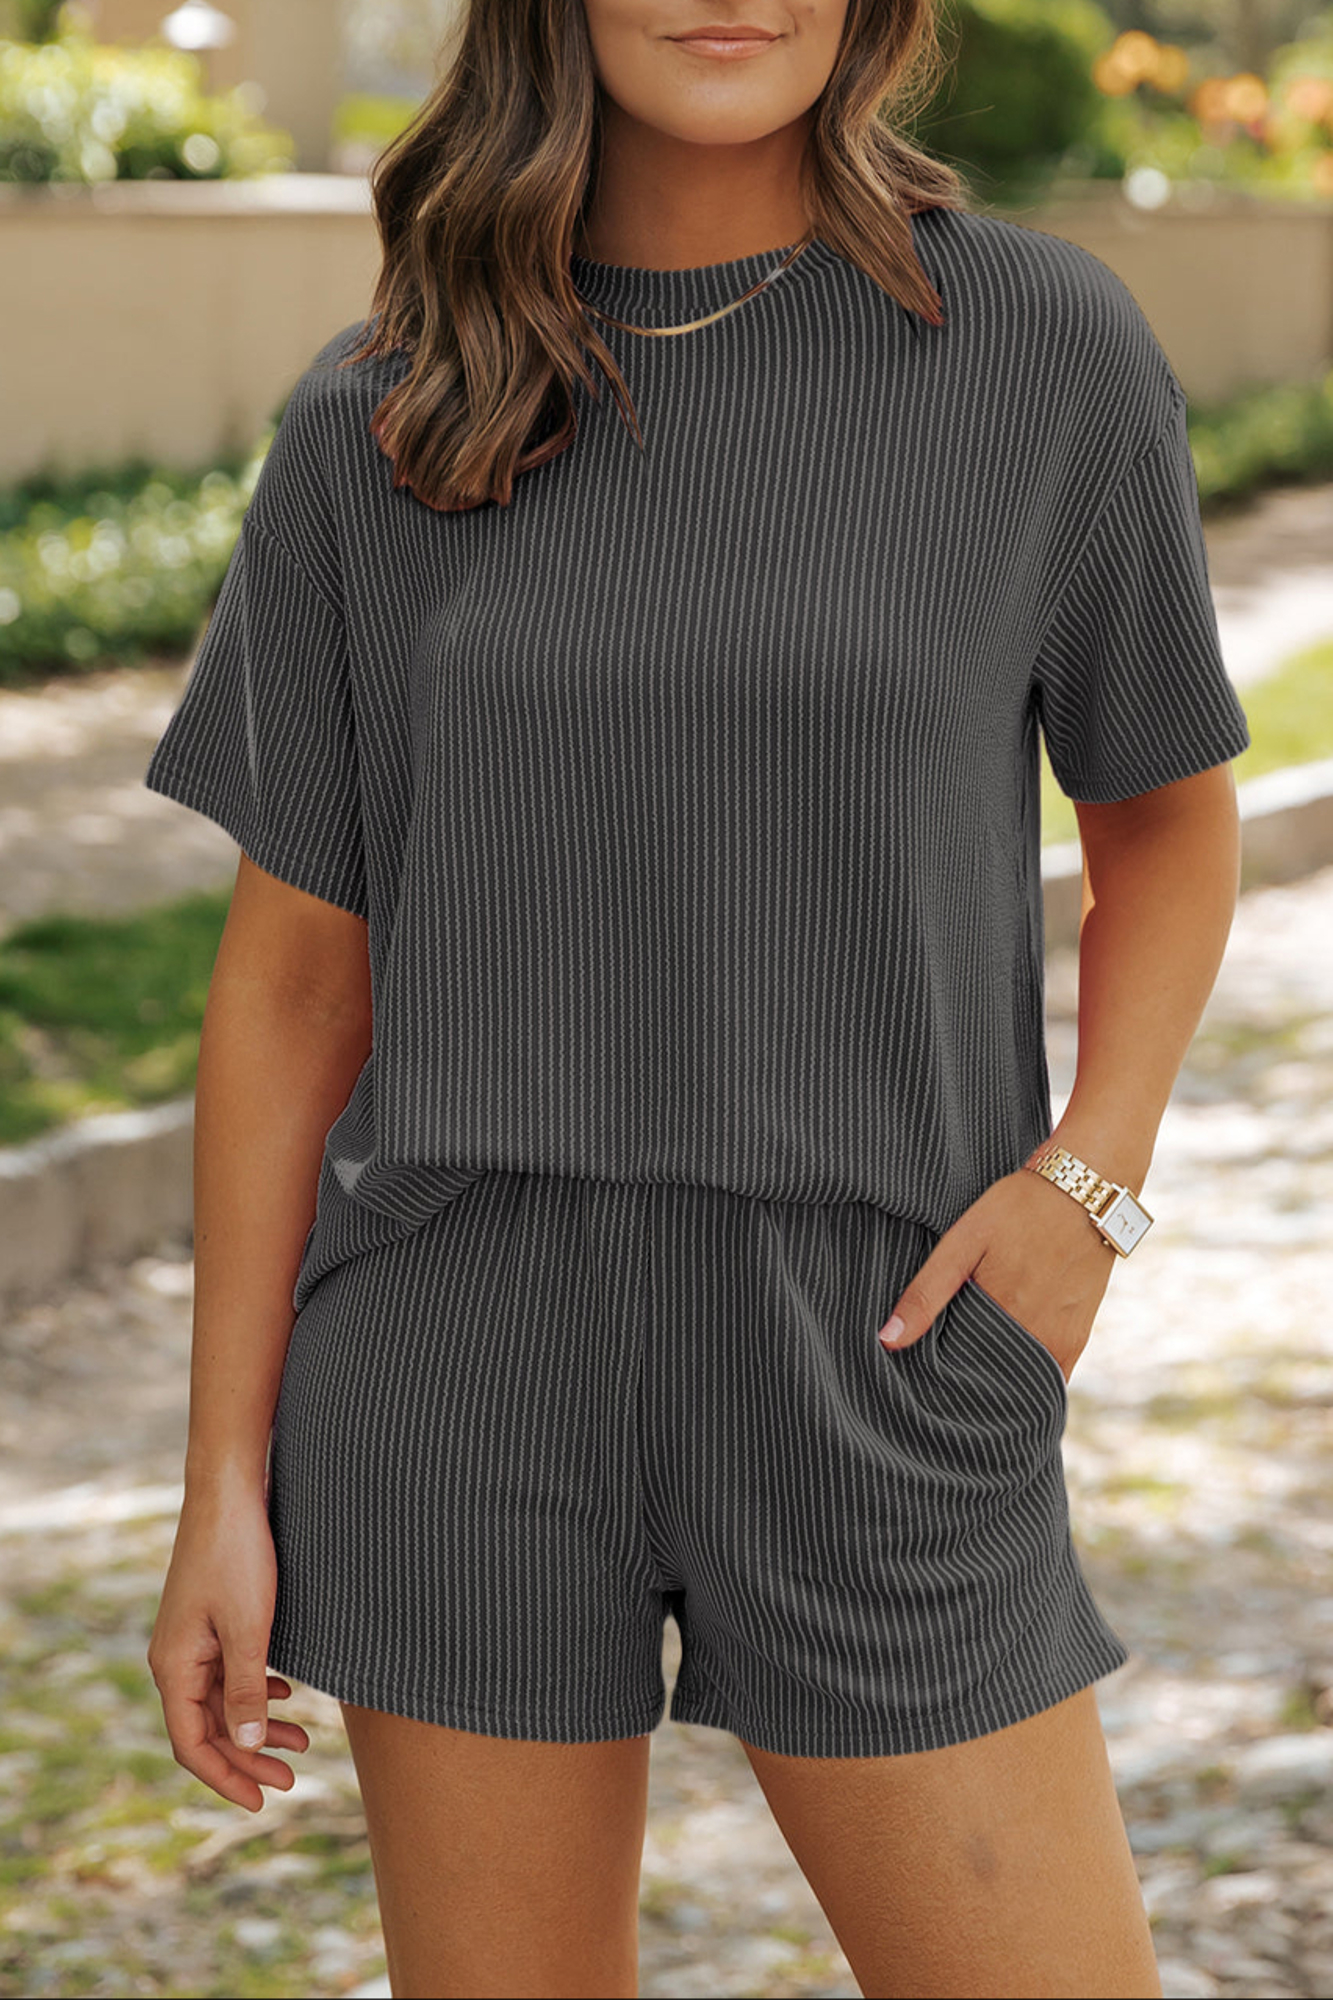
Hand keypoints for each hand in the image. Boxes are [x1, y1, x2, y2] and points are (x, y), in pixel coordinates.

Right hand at [147, 1479, 309, 1812]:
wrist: (230, 1492)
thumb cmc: (237, 1555)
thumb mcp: (249, 1627)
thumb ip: (247, 1688)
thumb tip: (248, 1744)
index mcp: (174, 1667)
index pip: (192, 1744)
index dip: (226, 1777)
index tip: (261, 1802)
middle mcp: (176, 1658)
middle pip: (208, 1728)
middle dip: (248, 1758)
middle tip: (291, 1780)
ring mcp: (192, 1638)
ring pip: (223, 1699)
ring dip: (258, 1724)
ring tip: (302, 1742)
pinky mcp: (210, 1619)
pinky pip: (229, 1670)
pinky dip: (257, 1688)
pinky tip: (286, 1693)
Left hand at [876, 1167, 1118, 1382]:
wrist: (1085, 1192)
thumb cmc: (1018, 1209)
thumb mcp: (963, 1241)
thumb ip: (927, 1292)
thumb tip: (888, 1340)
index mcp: (997, 1314)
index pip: (956, 1371)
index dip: (936, 1376)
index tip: (919, 1374)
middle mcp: (1033, 1336)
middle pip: (988, 1380)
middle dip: (965, 1381)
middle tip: (942, 1372)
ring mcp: (1060, 1341)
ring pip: (1018, 1382)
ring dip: (996, 1380)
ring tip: (973, 1364)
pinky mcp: (1078, 1337)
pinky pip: (1050, 1375)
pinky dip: (1028, 1377)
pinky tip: (1007, 1366)